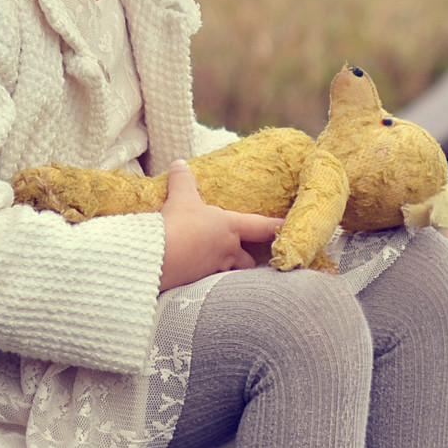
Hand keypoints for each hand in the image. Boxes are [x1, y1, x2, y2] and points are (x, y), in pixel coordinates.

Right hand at [159, 160, 284, 290]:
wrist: (159, 256)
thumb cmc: (177, 223)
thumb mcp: (180, 197)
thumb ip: (182, 180)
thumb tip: (178, 163)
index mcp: (230, 226)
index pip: (262, 226)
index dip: (277, 227)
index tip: (288, 228)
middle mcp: (229, 249)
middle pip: (248, 259)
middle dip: (248, 258)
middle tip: (248, 256)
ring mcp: (216, 268)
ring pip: (232, 274)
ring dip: (231, 272)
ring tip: (225, 271)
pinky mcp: (200, 284)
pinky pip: (211, 284)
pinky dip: (208, 282)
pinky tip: (200, 280)